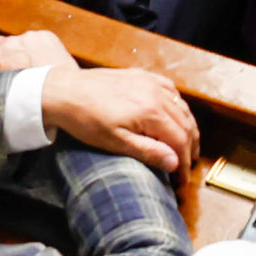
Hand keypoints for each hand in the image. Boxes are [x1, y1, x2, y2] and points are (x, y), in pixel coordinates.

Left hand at [41, 60, 199, 176]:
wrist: (65, 91)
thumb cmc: (87, 120)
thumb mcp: (115, 142)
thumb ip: (148, 151)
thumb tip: (175, 163)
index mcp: (152, 112)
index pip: (180, 140)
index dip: (184, 162)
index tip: (182, 180)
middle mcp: (157, 93)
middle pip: (186, 123)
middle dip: (190, 147)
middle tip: (187, 166)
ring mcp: (151, 82)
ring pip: (181, 106)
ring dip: (187, 127)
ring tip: (186, 145)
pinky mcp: (142, 75)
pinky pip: (171, 89)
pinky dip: (178, 105)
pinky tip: (175, 114)